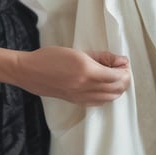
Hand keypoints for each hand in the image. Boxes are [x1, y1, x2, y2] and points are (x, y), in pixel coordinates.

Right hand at [15, 46, 130, 105]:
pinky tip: (103, 85)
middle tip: (122, 69)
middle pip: (116, 89)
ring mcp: (81, 97)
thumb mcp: (78, 51)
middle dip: (124, 79)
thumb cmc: (51, 57)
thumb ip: (101, 57)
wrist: (30, 71)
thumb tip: (119, 61)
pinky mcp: (77, 102)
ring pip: (110, 98)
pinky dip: (107, 95)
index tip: (124, 63)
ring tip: (114, 76)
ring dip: (117, 88)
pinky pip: (99, 102)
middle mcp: (85, 86)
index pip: (116, 76)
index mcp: (86, 71)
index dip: (125, 70)